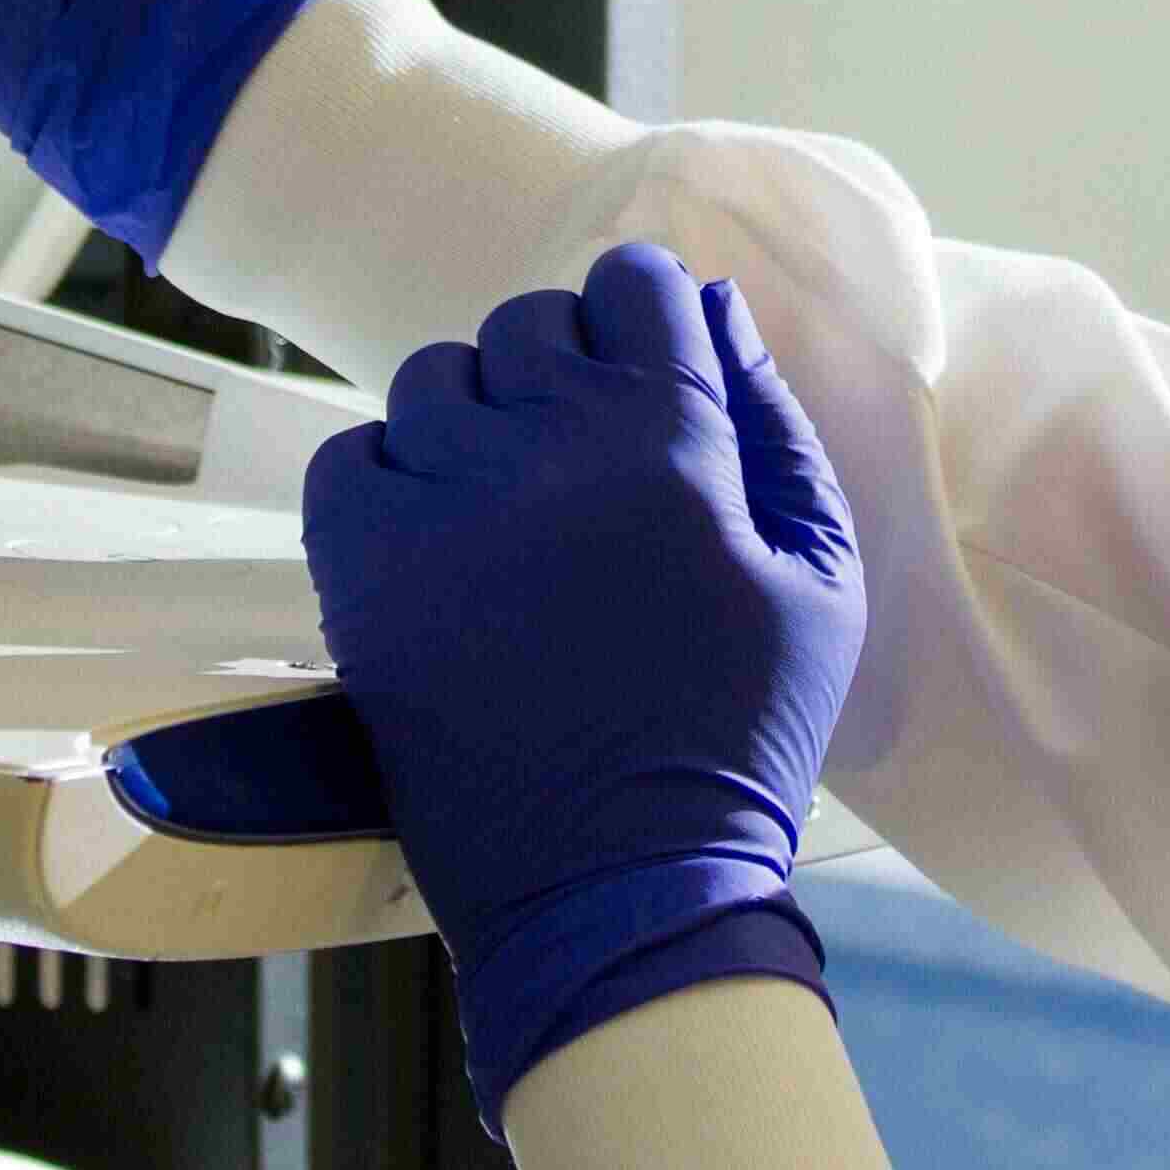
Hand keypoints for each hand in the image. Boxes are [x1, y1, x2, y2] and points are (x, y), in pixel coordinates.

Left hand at [304, 243, 866, 1115]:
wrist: (620, 887)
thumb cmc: (737, 736)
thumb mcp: (818, 575)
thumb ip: (774, 426)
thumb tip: (716, 312)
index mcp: (669, 440)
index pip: (633, 281)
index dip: (644, 318)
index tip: (645, 370)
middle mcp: (545, 449)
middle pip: (532, 322)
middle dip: (565, 371)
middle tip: (588, 466)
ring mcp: (441, 505)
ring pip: (437, 378)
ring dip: (476, 422)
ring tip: (509, 509)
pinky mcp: (361, 572)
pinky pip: (351, 457)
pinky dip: (388, 479)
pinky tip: (439, 543)